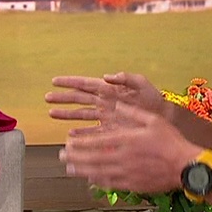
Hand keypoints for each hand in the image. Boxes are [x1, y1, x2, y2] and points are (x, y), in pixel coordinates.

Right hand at [46, 72, 168, 124]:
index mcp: (109, 90)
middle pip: (79, 99)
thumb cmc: (153, 98)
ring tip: (52, 114)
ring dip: (67, 115)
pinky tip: (71, 135)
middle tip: (47, 98)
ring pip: (82, 115)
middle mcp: (105, 102)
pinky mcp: (110, 130)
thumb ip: (126, 78)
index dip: (70, 82)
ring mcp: (106, 116)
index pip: (85, 84)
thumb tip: (108, 76)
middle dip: (63, 99)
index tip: (55, 81)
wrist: (164, 118)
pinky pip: (92, 131)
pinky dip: (82, 133)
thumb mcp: (141, 84)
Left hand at [60, 102, 194, 193]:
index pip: (96, 142)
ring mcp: (127, 173)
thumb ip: (132, 112)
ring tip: (69, 169)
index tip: (68, 143)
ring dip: (81, 170)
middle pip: (92, 158)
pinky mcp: (132, 184)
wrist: (186, 167)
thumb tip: (116, 102)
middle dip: (75, 158)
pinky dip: (98, 182)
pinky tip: (90, 180)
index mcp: (127, 140)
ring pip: (97, 172)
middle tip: (61, 156)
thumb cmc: (171, 142)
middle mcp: (123, 157)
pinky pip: (110, 184)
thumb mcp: (153, 120)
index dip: (80, 143)